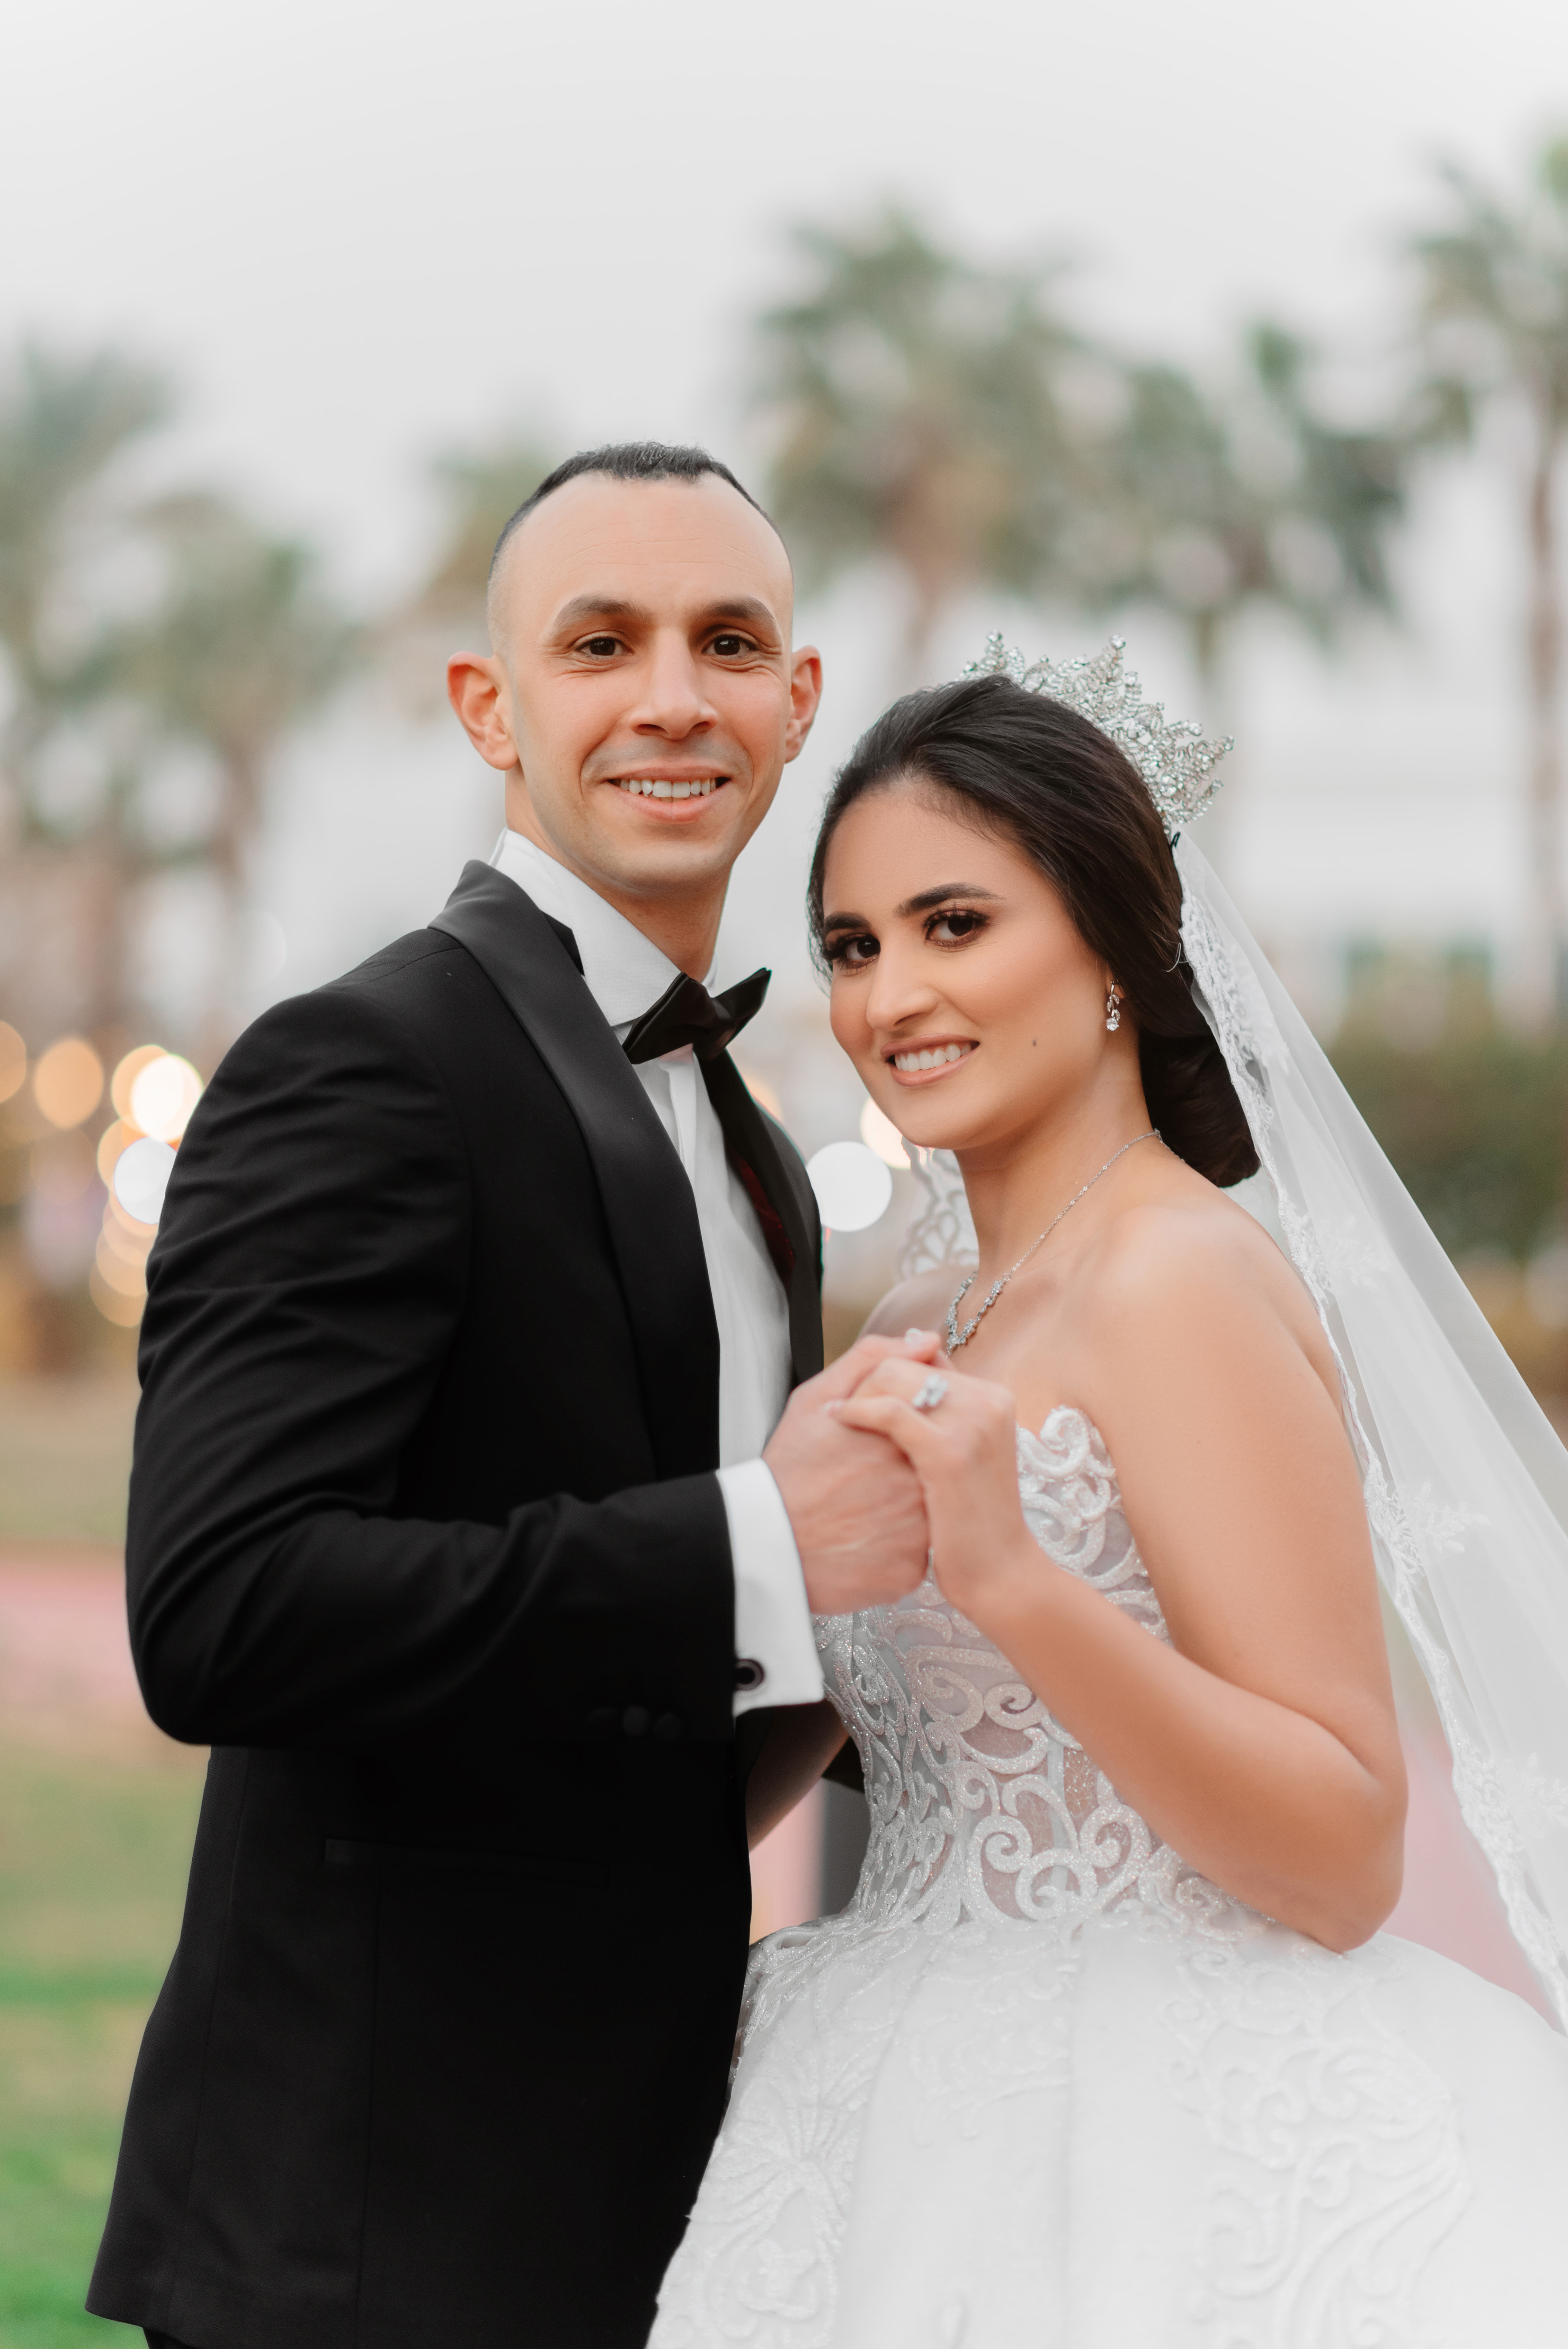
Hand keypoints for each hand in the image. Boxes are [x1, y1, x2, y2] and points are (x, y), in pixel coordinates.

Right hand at [764, 1335, 935, 1614]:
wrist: (765, 1545)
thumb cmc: (789, 1470)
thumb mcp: (815, 1400)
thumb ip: (872, 1359)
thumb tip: (927, 1341)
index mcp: (899, 1437)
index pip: (930, 1424)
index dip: (904, 1434)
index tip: (876, 1447)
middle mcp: (918, 1483)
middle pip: (934, 1468)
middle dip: (908, 1472)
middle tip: (868, 1482)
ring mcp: (918, 1532)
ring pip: (931, 1511)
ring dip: (906, 1509)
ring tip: (864, 1510)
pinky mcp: (911, 1571)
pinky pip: (917, 1553)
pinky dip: (896, 1547)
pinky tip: (864, 1539)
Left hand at [833, 1354, 1038, 1623]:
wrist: (998, 1572)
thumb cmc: (970, 1519)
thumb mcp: (963, 1452)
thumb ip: (941, 1408)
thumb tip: (916, 1351)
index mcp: (991, 1397)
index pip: (923, 1359)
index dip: (883, 1378)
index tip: (860, 1402)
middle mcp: (986, 1400)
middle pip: (905, 1363)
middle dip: (866, 1384)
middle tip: (844, 1413)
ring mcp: (972, 1424)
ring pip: (894, 1376)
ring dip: (859, 1395)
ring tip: (839, 1419)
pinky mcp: (949, 1452)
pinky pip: (890, 1411)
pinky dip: (857, 1411)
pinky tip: (838, 1422)